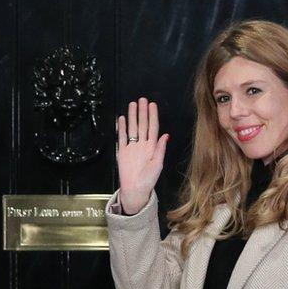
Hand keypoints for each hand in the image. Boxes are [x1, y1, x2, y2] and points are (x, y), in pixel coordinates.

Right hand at [115, 97, 168, 214]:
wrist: (135, 189)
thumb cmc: (149, 179)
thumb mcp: (157, 164)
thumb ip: (160, 149)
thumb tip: (165, 135)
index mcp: (152, 147)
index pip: (152, 127)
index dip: (153, 116)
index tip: (152, 105)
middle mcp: (142, 144)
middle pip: (142, 125)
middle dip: (142, 112)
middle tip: (142, 99)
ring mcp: (132, 147)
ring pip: (132, 128)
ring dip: (132, 116)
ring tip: (132, 105)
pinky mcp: (122, 151)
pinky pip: (122, 137)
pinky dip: (122, 128)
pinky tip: (122, 119)